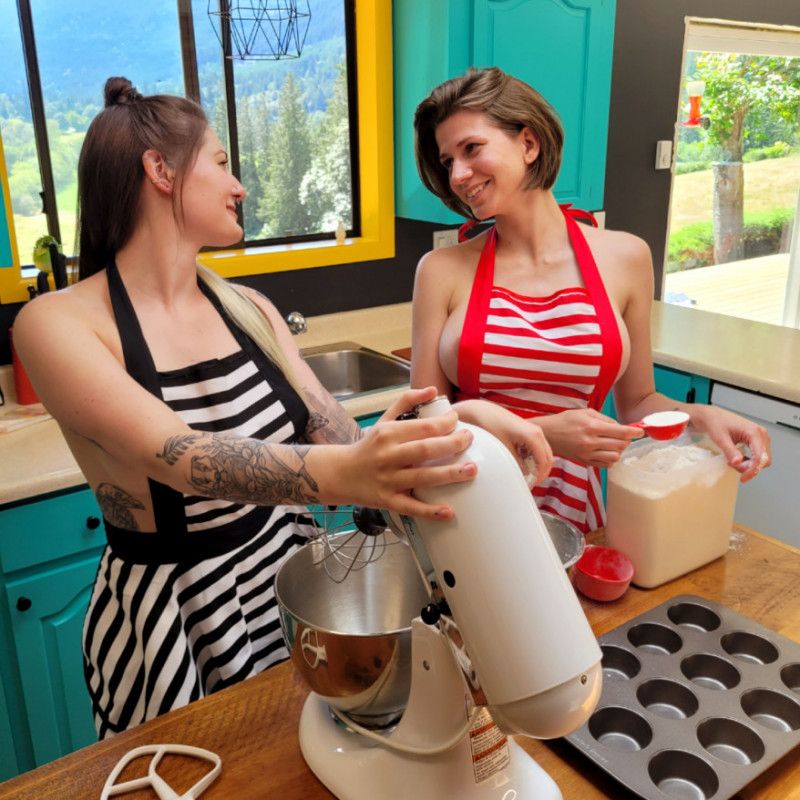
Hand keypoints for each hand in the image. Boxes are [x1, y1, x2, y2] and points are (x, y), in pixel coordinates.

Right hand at [336, 387, 476, 518]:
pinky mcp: (387, 501)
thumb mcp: (383, 421)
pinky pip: (411, 507)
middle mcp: (388, 456)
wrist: (339, 474)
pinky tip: (449, 511)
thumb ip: (407, 402)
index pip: (423, 426)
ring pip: (422, 478)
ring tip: (472, 470)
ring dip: (449, 474)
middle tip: (469, 440)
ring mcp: (388, 480)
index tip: (458, 422)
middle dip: (452, 444)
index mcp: (388, 434)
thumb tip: (433, 390)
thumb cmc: (367, 447)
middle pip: (425, 449)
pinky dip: (430, 510)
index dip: (445, 423)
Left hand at [453, 399, 552, 484]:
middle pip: (548, 459)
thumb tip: (525, 474)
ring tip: (526, 475)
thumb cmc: (491, 426)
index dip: (539, 476)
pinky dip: (534, 458)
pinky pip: (538, 449)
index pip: (544, 462)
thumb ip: (516, 463)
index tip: (530, 485)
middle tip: (530, 483)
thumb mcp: (504, 448)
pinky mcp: (530, 431)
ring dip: (538, 466)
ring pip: (545, 454)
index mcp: (533, 436)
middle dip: (541, 473)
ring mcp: (535, 431)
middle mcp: (538, 432)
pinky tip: (522, 463)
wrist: (484, 411)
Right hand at [537, 408, 643, 467]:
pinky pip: (606, 464)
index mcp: (592, 427)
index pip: (621, 432)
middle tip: (624, 435)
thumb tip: (621, 426)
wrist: (548, 434)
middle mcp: (591, 442)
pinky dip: (610, 458)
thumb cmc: (566, 421)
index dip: (634, 432)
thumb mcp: (586, 412)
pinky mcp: (585, 461)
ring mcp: (588, 454)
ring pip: (615, 456)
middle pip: (621, 445)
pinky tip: (606, 451)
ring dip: (618, 450)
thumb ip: (605, 419)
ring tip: (613, 444)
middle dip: (626, 440)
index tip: (640, 431)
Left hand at [689, 405, 770, 481]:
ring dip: (749, 465)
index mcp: (754, 432)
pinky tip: (737, 459)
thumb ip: (730, 451)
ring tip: (733, 462)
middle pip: (764, 460)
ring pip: (762, 459)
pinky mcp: (756, 440)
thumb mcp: (721, 438)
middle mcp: (761, 434)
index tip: (743, 478)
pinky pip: (757, 455)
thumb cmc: (716, 423)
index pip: (761, 457)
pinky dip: (749, 461)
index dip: (753, 470)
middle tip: (733, 466)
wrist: (712, 416)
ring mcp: (760, 437)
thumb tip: (738, 463)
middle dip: (750, 468)